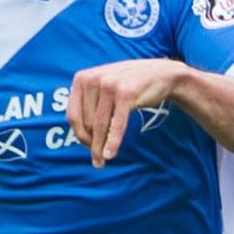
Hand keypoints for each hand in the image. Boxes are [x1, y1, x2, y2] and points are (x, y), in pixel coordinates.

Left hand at [67, 59, 184, 167]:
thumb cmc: (130, 84)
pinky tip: (110, 154)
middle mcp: (93, 79)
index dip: (78, 134)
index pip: (72, 114)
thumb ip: (89, 102)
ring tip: (102, 161)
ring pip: (99, 126)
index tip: (87, 146)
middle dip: (91, 142)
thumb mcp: (104, 85)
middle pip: (85, 122)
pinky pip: (116, 125)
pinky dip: (112, 142)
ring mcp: (110, 85)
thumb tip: (80, 135)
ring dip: (99, 147)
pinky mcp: (126, 94)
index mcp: (82, 78)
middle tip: (97, 156)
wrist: (161, 73)